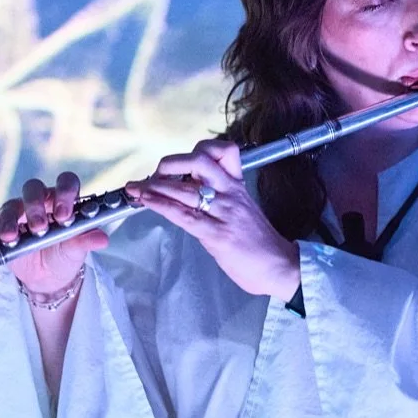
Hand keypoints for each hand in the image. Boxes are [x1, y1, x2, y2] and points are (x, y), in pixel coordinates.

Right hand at [0, 172, 108, 299]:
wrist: (49, 276)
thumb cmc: (66, 254)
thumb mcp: (77, 250)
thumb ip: (86, 241)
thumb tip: (102, 239)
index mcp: (64, 200)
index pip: (66, 183)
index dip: (65, 194)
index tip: (64, 216)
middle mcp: (42, 202)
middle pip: (35, 189)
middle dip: (35, 206)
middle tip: (39, 227)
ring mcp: (21, 212)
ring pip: (12, 204)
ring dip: (11, 219)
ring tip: (12, 237)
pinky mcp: (3, 225)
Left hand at [126, 140, 299, 298]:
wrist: (281, 267)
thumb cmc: (260, 243)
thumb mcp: (242, 211)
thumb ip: (220, 199)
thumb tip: (191, 194)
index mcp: (238, 186)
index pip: (223, 152)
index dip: (198, 151)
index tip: (180, 164)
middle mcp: (231, 193)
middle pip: (199, 160)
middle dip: (170, 163)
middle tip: (154, 175)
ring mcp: (224, 212)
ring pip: (186, 188)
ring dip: (155, 186)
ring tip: (136, 188)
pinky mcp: (217, 234)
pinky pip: (184, 215)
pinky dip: (160, 205)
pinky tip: (145, 202)